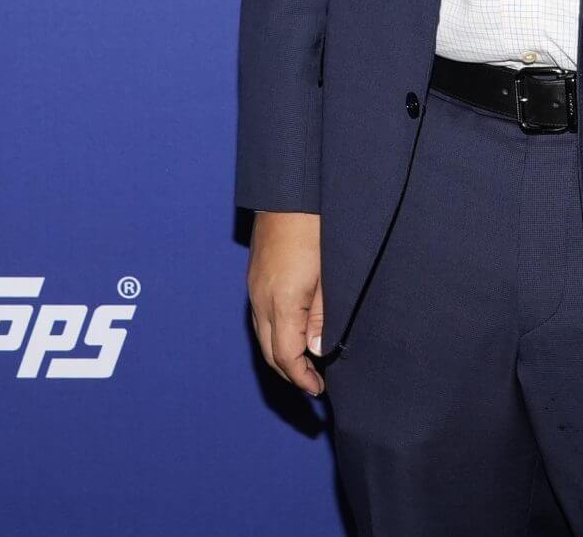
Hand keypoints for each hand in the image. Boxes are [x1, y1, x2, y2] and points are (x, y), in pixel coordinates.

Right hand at [248, 209, 326, 395]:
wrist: (289, 193)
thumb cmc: (315, 229)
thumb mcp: (329, 276)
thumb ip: (322, 316)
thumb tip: (316, 350)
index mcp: (281, 301)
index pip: (285, 355)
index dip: (301, 377)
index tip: (318, 389)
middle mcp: (261, 299)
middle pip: (269, 351)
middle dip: (290, 373)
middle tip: (313, 384)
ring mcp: (254, 288)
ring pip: (261, 336)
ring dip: (281, 355)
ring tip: (305, 364)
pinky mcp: (254, 279)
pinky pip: (259, 318)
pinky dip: (274, 335)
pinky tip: (292, 334)